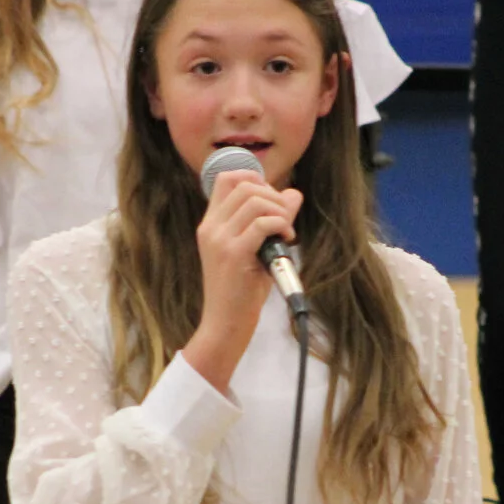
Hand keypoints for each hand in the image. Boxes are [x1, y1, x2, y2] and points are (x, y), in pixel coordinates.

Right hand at [183, 170, 301, 392]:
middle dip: (273, 195)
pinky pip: (264, 223)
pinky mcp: (234, 254)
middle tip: (284, 219)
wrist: (225, 325)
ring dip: (280, 211)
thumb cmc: (240, 292)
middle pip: (245, 185)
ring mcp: (220, 239)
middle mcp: (211, 228)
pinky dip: (282, 226)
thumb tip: (293, 194)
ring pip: (256, 201)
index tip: (271, 199)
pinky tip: (286, 241)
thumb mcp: (255, 250)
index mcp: (210, 225)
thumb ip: (270, 221)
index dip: (253, 178)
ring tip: (286, 231)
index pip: (226, 178)